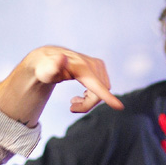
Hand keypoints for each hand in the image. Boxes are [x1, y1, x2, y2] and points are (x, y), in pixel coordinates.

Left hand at [0, 46, 122, 126]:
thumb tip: (62, 57)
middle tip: (71, 107)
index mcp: (82, 68)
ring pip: (103, 91)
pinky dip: (93, 94)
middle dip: (88, 104)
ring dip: (89, 100)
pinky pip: (103, 87)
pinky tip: (81, 95)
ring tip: (73, 102)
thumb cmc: (45, 68)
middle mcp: (93, 64)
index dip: (107, 98)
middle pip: (100, 93)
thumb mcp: (46, 70)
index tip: (120, 107)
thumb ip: (54, 66)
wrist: (47, 59)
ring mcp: (98, 65)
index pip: (97, 85)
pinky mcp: (99, 66)